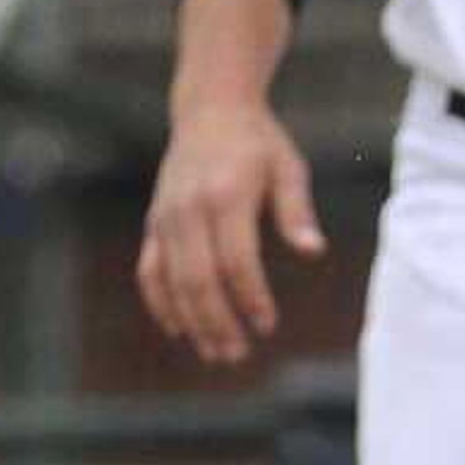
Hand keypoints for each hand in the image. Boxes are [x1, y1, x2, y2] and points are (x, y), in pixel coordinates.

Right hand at [136, 98, 325, 365]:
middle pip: (199, 281)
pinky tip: (180, 330)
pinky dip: (161, 304)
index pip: (236, 261)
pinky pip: (150, 273)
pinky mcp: (153, 224)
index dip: (251, 298)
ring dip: (193, 323)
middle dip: (218, 323)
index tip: (267, 325)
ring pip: (173, 284)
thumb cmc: (258, 143)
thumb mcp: (287, 168)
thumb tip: (314, 251)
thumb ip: (297, 211)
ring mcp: (166, 219)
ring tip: (216, 352)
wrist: (209, 110)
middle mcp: (190, 210)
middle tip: (238, 354)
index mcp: (227, 196)